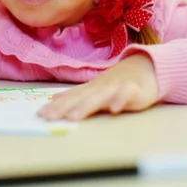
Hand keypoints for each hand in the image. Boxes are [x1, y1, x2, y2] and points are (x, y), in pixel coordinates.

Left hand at [37, 54, 159, 120]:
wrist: (146, 67)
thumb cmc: (117, 81)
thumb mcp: (94, 88)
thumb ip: (76, 94)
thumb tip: (54, 98)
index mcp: (90, 89)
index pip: (70, 98)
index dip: (55, 107)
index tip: (40, 115)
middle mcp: (99, 88)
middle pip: (80, 99)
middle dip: (63, 109)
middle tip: (49, 118)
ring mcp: (115, 88)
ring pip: (99, 98)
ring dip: (86, 107)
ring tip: (73, 118)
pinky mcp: (133, 90)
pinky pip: (126, 95)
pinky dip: (120, 100)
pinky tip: (113, 109)